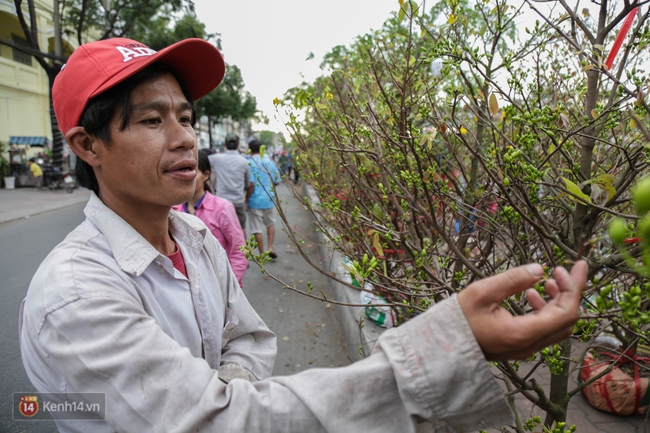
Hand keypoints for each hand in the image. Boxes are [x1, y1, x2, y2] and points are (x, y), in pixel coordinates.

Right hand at [457, 261, 586, 360]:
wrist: (443, 346)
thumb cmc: (458, 319)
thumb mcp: (482, 292)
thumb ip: (513, 280)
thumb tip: (539, 269)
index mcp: (522, 333)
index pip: (565, 312)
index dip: (573, 288)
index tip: (572, 266)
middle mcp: (529, 345)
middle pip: (567, 320)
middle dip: (570, 292)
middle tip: (565, 270)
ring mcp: (525, 348)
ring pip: (557, 326)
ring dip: (558, 301)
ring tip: (547, 281)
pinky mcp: (519, 346)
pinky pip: (543, 329)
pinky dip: (546, 311)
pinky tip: (531, 295)